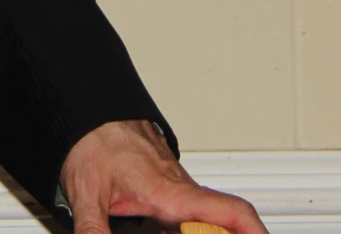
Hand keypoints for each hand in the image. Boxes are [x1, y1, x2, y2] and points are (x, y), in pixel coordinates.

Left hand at [59, 119, 267, 233]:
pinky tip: (172, 232)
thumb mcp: (87, 193)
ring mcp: (181, 190)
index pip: (230, 211)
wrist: (92, 117)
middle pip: (225, 221)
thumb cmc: (96, 144)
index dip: (253, 231)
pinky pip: (196, 213)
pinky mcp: (174, 191)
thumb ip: (93, 227)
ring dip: (210, 231)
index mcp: (170, 193)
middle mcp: (183, 190)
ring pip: (210, 218)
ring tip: (173, 233)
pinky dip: (195, 227)